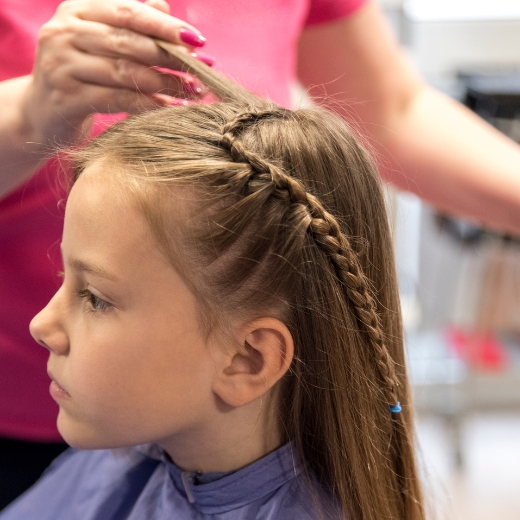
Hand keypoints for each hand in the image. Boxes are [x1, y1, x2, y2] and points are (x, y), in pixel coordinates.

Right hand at [22, 0, 209, 147]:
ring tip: (193, 91)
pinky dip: (148, 104)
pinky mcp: (66, 98)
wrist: (42, 113)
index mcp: (76, 10)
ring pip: (125, 71)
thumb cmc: (82, 74)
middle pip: (129, 41)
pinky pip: (117, 99)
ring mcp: (61, 65)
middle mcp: (64, 32)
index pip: (128, 11)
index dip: (166, 25)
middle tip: (202, 69)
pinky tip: (169, 108)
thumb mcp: (101, 42)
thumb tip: (165, 6)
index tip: (197, 40)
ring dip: (165, 82)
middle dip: (170, 55)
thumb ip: (129, 23)